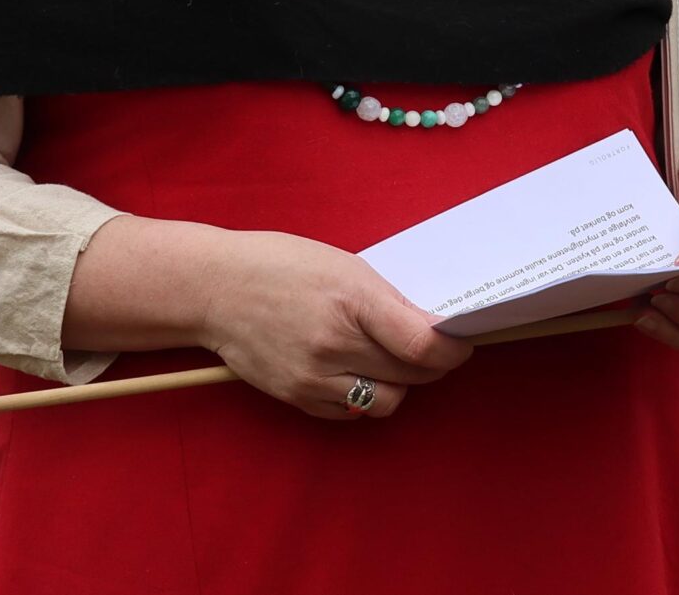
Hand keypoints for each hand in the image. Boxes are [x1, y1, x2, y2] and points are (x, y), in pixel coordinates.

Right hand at [195, 228, 472, 420]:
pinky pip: (349, 414)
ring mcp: (312, 378)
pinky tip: (361, 374)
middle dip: (432, 366)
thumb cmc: (283, 265)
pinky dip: (364, 398)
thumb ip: (390, 302)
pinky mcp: (294, 398)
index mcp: (353, 303)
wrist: (216, 289)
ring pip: (383, 402)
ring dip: (400, 386)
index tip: (462, 344)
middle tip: (436, 351)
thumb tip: (433, 329)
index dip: (452, 351)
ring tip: (397, 364)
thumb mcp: (347, 268)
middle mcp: (333, 346)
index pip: (421, 346)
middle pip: (409, 376)